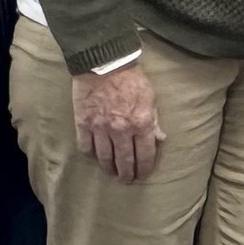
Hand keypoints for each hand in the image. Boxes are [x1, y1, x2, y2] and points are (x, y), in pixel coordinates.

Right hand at [72, 63, 163, 183]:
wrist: (105, 64)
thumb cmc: (132, 79)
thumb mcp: (150, 98)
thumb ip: (154, 121)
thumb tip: (160, 139)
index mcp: (141, 124)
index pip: (145, 155)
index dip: (144, 168)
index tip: (143, 174)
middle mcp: (121, 131)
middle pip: (124, 161)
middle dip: (127, 174)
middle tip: (127, 180)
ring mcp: (101, 129)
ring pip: (105, 158)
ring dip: (109, 169)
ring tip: (112, 174)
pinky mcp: (83, 124)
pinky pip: (86, 147)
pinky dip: (91, 154)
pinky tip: (95, 157)